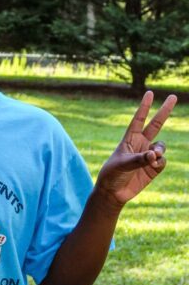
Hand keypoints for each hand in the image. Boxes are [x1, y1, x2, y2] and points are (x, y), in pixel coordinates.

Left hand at [96, 91, 176, 207]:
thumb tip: (155, 155)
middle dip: (164, 111)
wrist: (114, 191)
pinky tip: (151, 167)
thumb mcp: (122, 165)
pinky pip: (162, 160)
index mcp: (129, 139)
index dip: (144, 107)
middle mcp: (141, 144)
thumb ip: (139, 159)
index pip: (138, 119)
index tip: (149, 93)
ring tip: (151, 158)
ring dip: (159, 150)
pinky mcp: (154, 167)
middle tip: (173, 96)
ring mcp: (148, 155)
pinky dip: (159, 162)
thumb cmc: (112, 174)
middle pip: (156, 124)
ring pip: (161, 146)